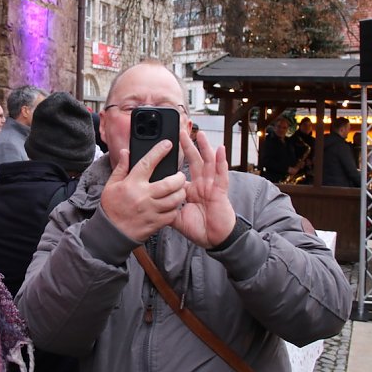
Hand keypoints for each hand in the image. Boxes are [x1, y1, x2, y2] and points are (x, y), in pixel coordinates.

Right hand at [100, 141, 186, 242]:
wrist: (111, 232)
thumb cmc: (111, 207)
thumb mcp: (112, 184)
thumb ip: (121, 167)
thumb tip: (127, 152)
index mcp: (132, 183)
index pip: (148, 163)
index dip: (159, 151)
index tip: (168, 144)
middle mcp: (143, 196)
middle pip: (170, 183)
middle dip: (179, 177)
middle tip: (179, 175)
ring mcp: (151, 210)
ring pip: (175, 199)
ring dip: (180, 193)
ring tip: (179, 190)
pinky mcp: (155, 223)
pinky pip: (172, 214)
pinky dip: (175, 208)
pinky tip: (172, 205)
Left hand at [172, 129, 235, 248]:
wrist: (214, 240)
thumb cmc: (199, 229)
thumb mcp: (177, 218)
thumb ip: (165, 209)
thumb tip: (150, 204)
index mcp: (190, 189)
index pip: (182, 171)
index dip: (177, 162)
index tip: (167, 147)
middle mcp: (201, 184)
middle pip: (194, 161)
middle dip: (188, 146)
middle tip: (180, 131)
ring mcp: (211, 186)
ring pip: (208, 162)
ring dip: (204, 147)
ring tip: (199, 134)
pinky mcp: (221, 190)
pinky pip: (221, 173)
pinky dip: (221, 161)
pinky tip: (219, 149)